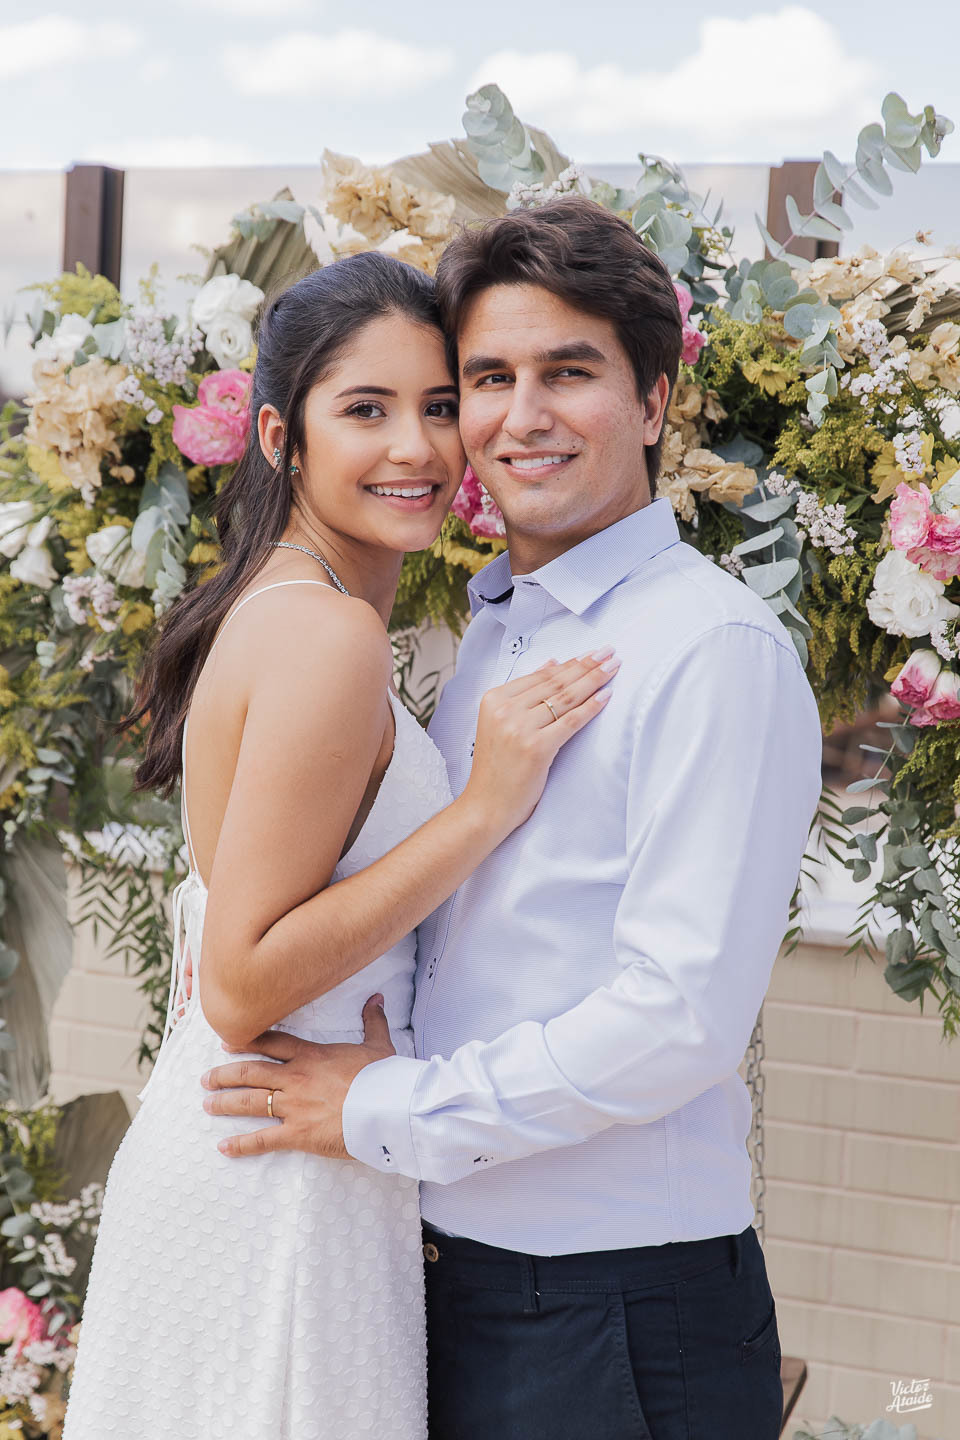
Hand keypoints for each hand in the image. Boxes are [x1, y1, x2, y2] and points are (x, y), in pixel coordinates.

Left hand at [200, 994, 394, 1158]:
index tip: (227, 1042)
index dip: (247, 1041)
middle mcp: (295, 1078)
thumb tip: (377, 997)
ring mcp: (294, 1105)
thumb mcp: (379, 1044)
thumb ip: (373, 1020)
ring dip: (225, 1103)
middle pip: (251, 1072)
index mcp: (312, 1055)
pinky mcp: (298, 1133)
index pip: (272, 1043)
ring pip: (250, 1102)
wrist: (386, 1106)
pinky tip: (224, 1147)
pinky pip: (263, 1140)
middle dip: (225, 1074)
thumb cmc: (383, 1076)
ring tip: (207, 1104)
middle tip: (206, 1078)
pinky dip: (241, 1145)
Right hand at [462, 648, 618, 836]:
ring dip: (593, 679)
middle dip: (586, 665)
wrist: (486, 805)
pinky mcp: (536, 748)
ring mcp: (519, 729)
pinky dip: (591, 707)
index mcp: (493, 700)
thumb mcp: (501, 723)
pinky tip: (606, 695)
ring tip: (613, 667)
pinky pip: (570, 721)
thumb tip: (551, 664)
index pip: (541, 676)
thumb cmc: (497, 768)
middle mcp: (505, 710)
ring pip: (565, 698)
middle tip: (608, 652)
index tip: (590, 654)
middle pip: (555, 682)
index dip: (570, 663)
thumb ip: (524, 694)